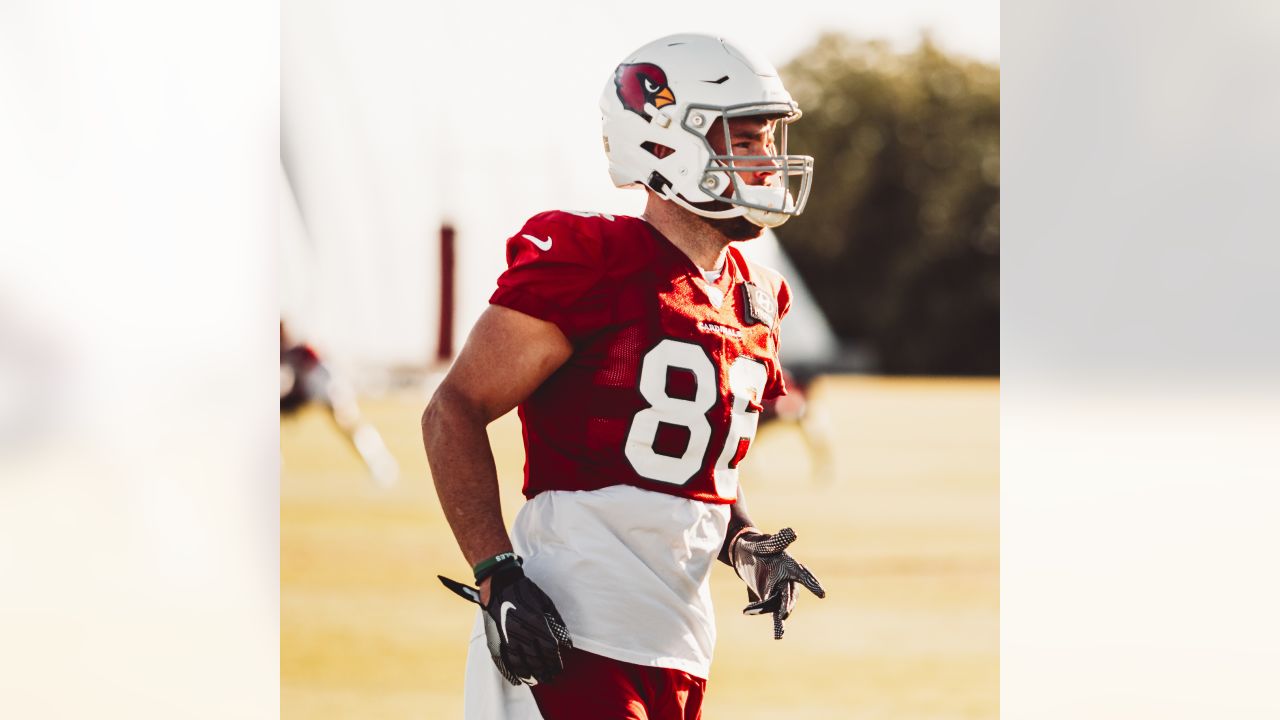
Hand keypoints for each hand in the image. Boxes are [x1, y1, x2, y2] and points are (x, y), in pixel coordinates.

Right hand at [439, 567, 571, 685]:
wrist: (500, 583)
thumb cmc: (526, 591)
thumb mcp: (546, 603)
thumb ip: (558, 625)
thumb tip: (568, 644)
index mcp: (536, 621)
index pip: (549, 649)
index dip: (555, 661)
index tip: (559, 669)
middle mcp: (521, 630)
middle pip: (536, 659)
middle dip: (545, 671)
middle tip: (551, 678)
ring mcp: (507, 635)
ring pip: (520, 663)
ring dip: (530, 675)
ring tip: (538, 681)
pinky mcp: (496, 637)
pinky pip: (504, 660)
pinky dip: (512, 672)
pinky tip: (519, 680)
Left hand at [729, 527, 825, 638]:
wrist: (746, 555)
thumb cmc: (759, 546)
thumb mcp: (765, 543)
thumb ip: (779, 540)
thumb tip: (793, 532)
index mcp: (790, 566)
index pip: (803, 575)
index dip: (812, 584)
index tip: (821, 594)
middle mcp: (788, 580)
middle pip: (790, 595)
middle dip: (788, 605)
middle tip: (784, 614)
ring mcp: (779, 591)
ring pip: (780, 605)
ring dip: (776, 615)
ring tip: (778, 632)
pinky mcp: (769, 598)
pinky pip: (772, 612)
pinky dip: (775, 623)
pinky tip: (778, 635)